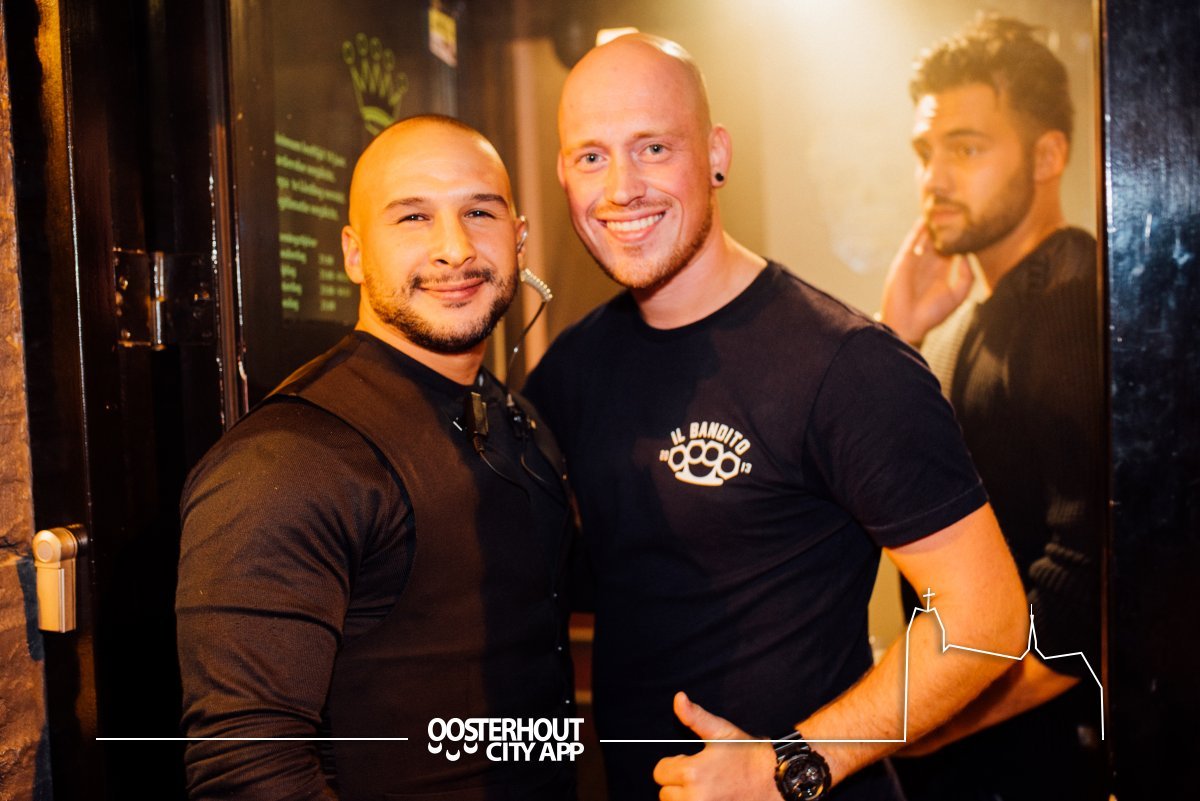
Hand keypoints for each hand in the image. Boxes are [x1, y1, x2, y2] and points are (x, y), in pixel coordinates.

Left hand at [653, 692, 780, 800]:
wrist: (776, 782)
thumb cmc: (749, 755)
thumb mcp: (722, 732)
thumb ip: (695, 716)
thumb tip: (678, 698)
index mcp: (692, 773)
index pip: (660, 772)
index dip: (674, 764)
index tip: (692, 762)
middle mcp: (695, 798)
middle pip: (665, 793)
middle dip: (677, 784)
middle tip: (701, 776)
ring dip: (684, 798)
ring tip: (705, 789)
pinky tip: (711, 797)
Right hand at [878, 219, 973, 345]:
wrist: (908, 323)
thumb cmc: (933, 314)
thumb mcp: (958, 295)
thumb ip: (966, 276)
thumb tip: (966, 254)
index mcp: (941, 272)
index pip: (952, 249)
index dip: (959, 237)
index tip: (970, 224)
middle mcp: (928, 264)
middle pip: (938, 240)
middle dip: (946, 226)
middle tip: (957, 209)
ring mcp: (915, 261)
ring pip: (925, 237)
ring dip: (931, 225)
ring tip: (941, 207)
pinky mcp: (904, 260)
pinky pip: (912, 241)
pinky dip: (918, 230)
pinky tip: (926, 218)